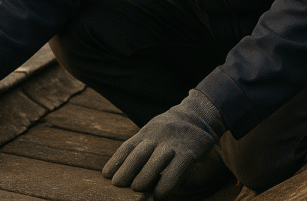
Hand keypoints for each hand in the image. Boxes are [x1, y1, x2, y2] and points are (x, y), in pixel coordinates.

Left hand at [103, 89, 225, 198]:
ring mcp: (173, 144)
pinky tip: (159, 195)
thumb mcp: (154, 130)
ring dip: (144, 177)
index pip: (128, 146)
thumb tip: (125, 170)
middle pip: (139, 154)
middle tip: (118, 185)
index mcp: (147, 132)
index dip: (116, 161)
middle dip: (127, 170)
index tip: (106, 174)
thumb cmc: (172, 129)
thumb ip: (142, 146)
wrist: (200, 114)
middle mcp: (158, 136)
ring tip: (137, 190)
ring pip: (156, 162)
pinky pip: (176, 170)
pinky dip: (166, 184)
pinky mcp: (189, 152)